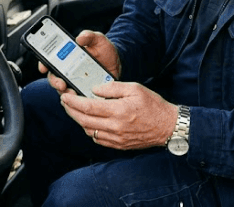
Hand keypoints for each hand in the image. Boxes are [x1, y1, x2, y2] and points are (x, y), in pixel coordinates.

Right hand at [38, 30, 120, 93]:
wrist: (117, 62)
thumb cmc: (104, 50)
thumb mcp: (98, 40)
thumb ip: (89, 36)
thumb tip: (80, 38)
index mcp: (67, 58)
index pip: (50, 61)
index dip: (43, 64)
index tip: (43, 67)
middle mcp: (68, 72)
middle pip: (54, 79)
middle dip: (55, 82)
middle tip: (61, 84)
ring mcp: (75, 83)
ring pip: (64, 91)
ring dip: (66, 93)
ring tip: (72, 93)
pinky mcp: (84, 93)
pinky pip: (78, 101)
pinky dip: (78, 102)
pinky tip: (82, 100)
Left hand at [60, 82, 177, 150]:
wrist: (168, 126)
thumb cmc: (153, 105)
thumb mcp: (135, 88)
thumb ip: (113, 88)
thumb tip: (95, 90)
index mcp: (118, 111)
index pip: (88, 107)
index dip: (73, 102)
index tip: (65, 96)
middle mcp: (115, 127)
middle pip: (84, 121)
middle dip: (71, 111)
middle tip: (65, 102)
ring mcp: (116, 138)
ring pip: (88, 131)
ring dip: (78, 121)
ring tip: (75, 111)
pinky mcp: (119, 145)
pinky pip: (97, 139)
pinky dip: (89, 130)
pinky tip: (89, 122)